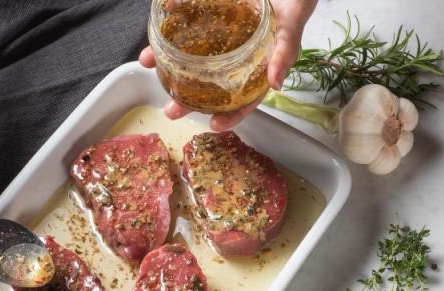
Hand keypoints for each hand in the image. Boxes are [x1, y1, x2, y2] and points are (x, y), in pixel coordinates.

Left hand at [140, 0, 317, 130]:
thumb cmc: (294, 0)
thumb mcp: (292, 25)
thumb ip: (285, 52)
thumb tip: (275, 84)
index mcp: (257, 65)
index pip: (244, 98)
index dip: (231, 114)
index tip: (215, 125)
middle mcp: (235, 56)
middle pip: (211, 84)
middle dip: (188, 98)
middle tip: (172, 109)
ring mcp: (220, 35)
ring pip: (192, 57)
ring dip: (168, 63)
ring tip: (149, 65)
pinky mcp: (209, 13)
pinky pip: (187, 24)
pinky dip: (169, 28)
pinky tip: (155, 30)